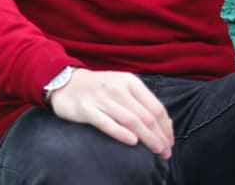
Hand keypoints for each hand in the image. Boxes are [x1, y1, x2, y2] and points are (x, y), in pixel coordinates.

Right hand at [49, 68, 173, 158]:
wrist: (65, 83)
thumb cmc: (99, 89)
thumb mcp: (122, 87)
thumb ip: (142, 102)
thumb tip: (167, 124)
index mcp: (130, 82)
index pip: (156, 107)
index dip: (167, 127)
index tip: (170, 142)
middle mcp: (117, 88)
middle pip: (146, 117)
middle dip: (160, 137)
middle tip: (165, 152)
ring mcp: (101, 98)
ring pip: (131, 121)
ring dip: (147, 139)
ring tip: (156, 151)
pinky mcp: (86, 109)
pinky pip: (107, 123)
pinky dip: (122, 133)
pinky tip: (132, 142)